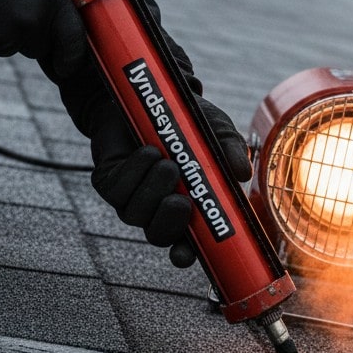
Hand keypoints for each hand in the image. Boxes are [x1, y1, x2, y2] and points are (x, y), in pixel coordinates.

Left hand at [91, 94, 251, 267]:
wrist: (148, 97)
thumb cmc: (187, 121)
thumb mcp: (216, 131)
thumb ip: (231, 149)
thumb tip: (243, 173)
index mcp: (188, 208)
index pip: (186, 244)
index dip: (184, 255)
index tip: (186, 256)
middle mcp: (157, 209)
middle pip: (158, 236)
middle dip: (169, 223)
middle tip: (181, 201)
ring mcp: (131, 198)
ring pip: (136, 214)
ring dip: (153, 190)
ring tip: (166, 162)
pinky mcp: (110, 182)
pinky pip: (118, 190)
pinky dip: (135, 172)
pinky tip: (148, 152)